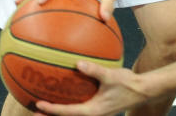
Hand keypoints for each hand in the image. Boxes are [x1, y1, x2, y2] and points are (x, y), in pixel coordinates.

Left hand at [34, 62, 149, 115]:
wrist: (142, 90)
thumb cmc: (128, 83)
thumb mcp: (111, 76)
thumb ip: (94, 70)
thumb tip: (78, 63)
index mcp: (92, 111)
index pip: (67, 112)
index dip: (51, 109)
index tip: (38, 105)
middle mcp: (92, 114)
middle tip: (33, 112)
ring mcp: (95, 112)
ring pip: (72, 114)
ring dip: (58, 112)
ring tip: (44, 106)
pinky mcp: (98, 107)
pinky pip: (79, 108)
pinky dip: (69, 104)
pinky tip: (66, 93)